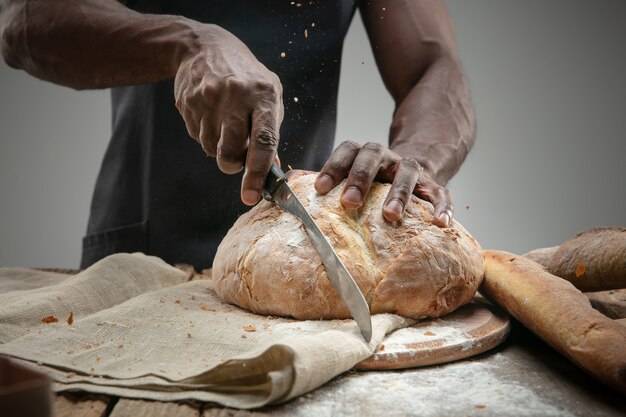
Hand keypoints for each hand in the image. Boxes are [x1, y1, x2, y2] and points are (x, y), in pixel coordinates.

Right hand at [174, 23, 283, 205]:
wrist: (203, 47)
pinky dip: (206, 135)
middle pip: (230, 152)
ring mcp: (208, 99)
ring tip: (225, 125)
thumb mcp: (269, 94)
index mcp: (263, 95)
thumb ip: (271, 129)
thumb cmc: (246, 76)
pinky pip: (196, 137)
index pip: (263, 141)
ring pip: (211, 149)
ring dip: (219, 148)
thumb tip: (271, 166)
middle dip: (232, 165)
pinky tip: (210, 115)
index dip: (257, 173)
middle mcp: (236, 97)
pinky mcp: (188, 103)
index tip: (252, 196)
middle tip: (236, 159)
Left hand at [314, 141, 452, 226]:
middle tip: (349, 203)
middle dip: (360, 178)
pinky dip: (442, 207)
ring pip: (407, 173)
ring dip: (399, 193)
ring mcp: (412, 170)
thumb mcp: (349, 177)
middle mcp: (387, 158)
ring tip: (391, 216)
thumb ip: (323, 180)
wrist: (413, 174)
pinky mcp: (434, 187)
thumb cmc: (373, 182)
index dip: (333, 167)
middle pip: (373, 157)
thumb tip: (286, 183)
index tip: (319, 189)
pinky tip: (440, 224)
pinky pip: (441, 194)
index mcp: (363, 155)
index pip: (347, 151)